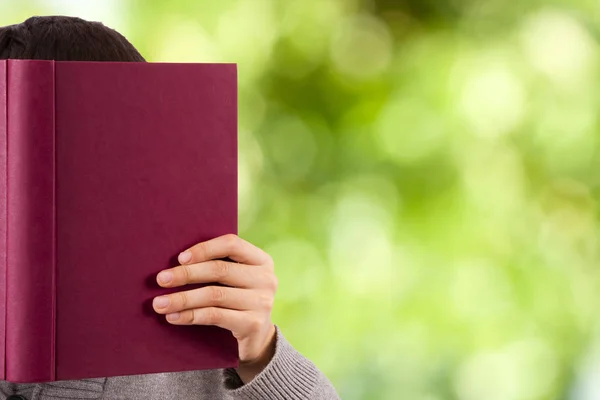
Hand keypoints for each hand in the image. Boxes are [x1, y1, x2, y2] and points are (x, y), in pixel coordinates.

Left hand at [152, 234, 277, 382]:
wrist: (257, 338)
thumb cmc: (237, 300)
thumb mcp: (236, 280)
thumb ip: (218, 265)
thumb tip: (176, 261)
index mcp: (261, 260)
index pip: (232, 245)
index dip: (204, 249)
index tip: (179, 258)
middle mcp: (266, 279)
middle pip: (220, 270)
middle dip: (186, 274)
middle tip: (161, 279)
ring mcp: (262, 302)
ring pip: (214, 295)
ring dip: (182, 298)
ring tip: (159, 303)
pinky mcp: (252, 323)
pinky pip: (214, 316)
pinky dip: (190, 315)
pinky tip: (173, 317)